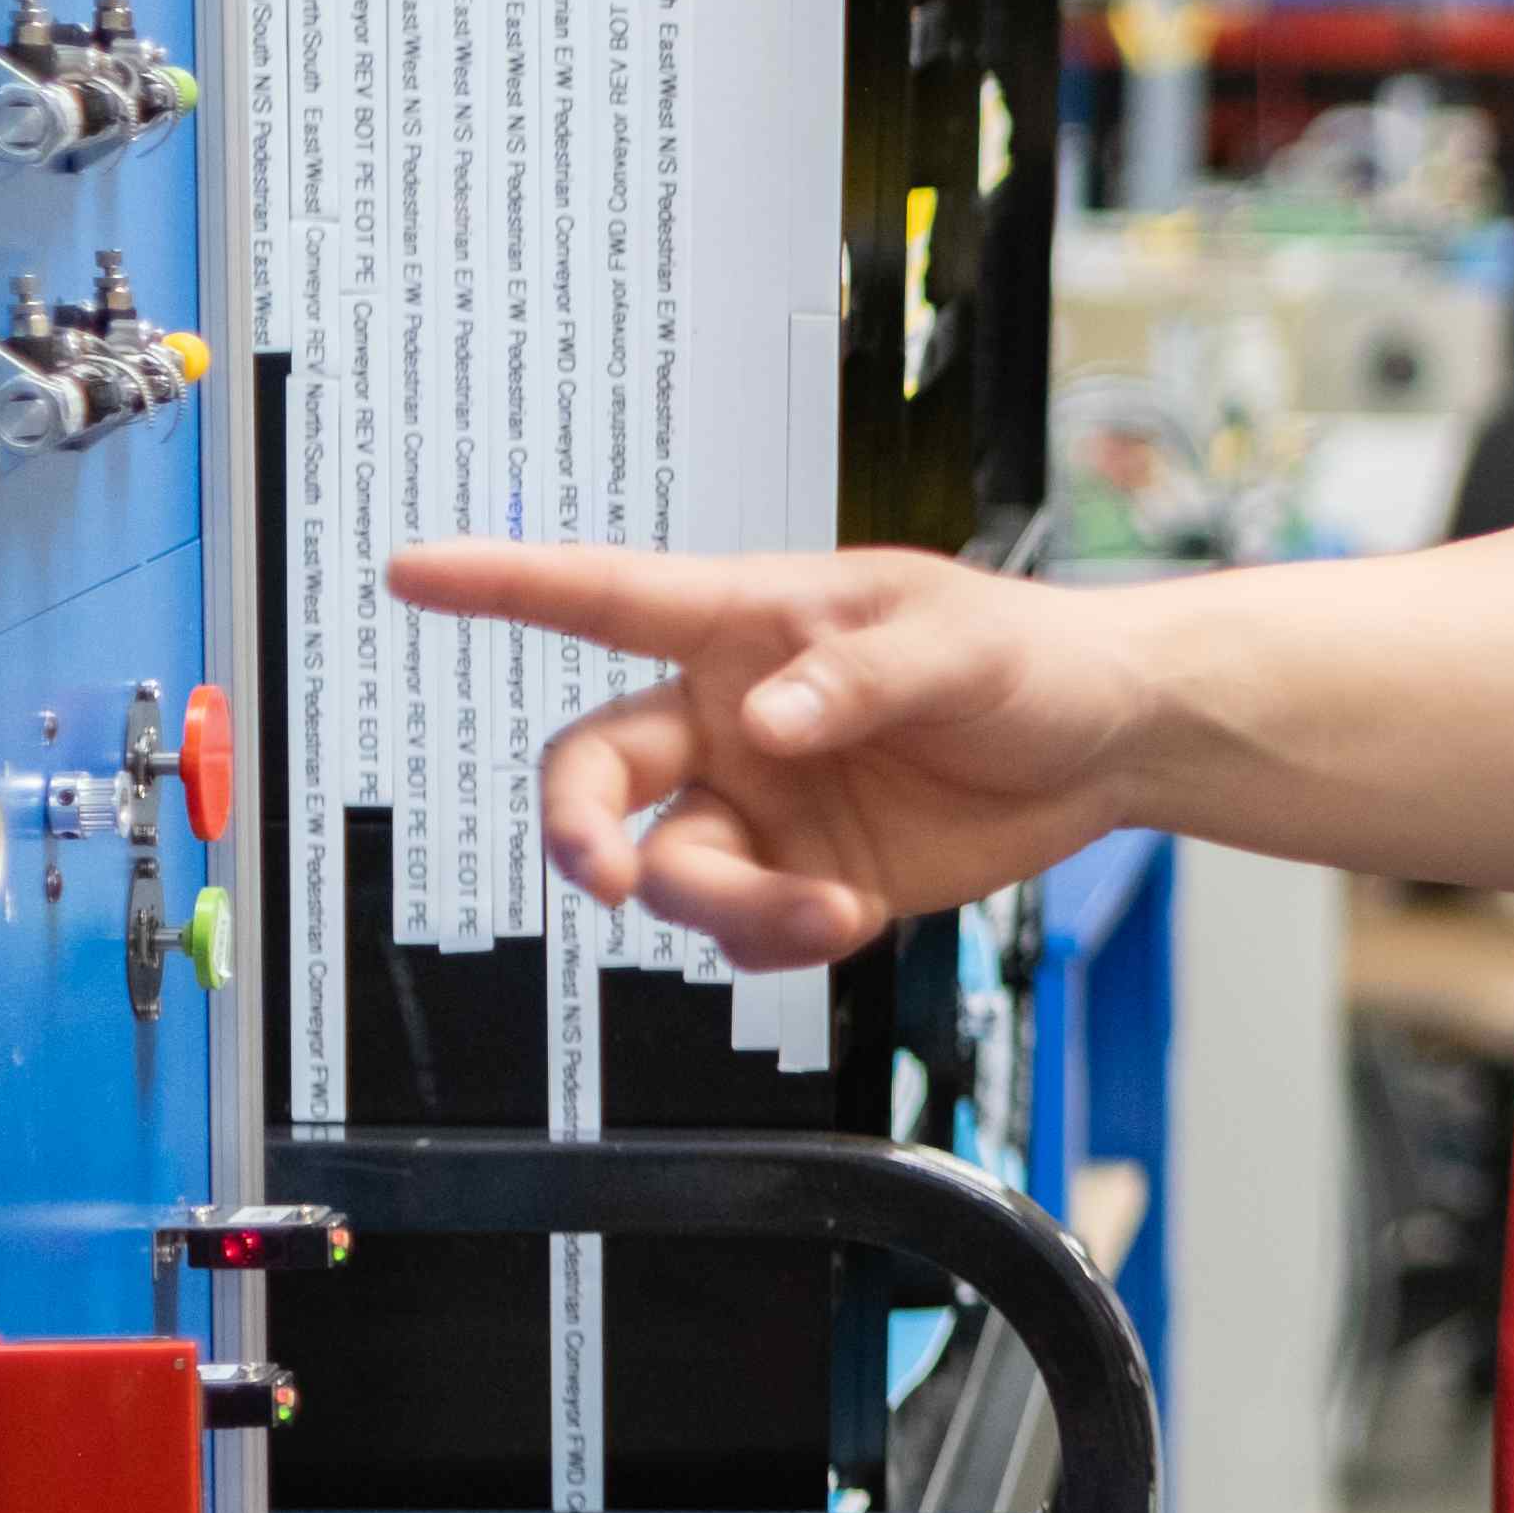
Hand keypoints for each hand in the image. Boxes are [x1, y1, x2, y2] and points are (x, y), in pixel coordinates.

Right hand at [388, 541, 1147, 969]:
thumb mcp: (955, 643)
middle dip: (577, 829)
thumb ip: (857, 677)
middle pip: (591, 775)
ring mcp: (758, 806)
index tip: (411, 571)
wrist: (1102, 744)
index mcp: (744, 625)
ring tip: (829, 911)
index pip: (604, 596)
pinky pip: (737, 930)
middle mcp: (724, 719)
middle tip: (608, 872)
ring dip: (727, 905)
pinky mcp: (798, 880)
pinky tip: (847, 917)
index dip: (502, 584)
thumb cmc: (1024, 657)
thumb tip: (764, 721)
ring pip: (668, 871)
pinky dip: (774, 941)